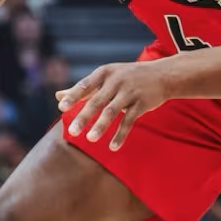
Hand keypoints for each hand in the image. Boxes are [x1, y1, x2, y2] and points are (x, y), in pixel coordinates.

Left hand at [56, 61, 172, 150]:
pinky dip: (121, 134)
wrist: (163, 75)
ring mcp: (130, 92)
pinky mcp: (142, 104)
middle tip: (73, 132)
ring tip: (91, 140)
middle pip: (97, 101)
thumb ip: (83, 88)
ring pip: (113, 111)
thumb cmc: (128, 76)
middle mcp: (116, 81)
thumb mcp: (106, 77)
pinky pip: (129, 121)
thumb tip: (58, 97)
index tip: (61, 107)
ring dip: (101, 126)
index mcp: (104, 73)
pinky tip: (113, 147)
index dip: (73, 96)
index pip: (85, 85)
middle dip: (84, 117)